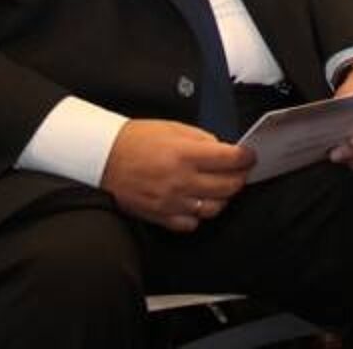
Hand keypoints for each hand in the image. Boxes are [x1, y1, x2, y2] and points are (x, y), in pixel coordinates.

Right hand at [100, 119, 254, 232]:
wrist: (102, 157)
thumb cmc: (136, 140)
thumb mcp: (173, 128)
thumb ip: (201, 139)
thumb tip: (222, 151)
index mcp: (185, 154)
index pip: (230, 160)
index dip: (246, 158)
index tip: (250, 157)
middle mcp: (181, 180)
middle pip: (228, 186)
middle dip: (240, 178)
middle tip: (240, 172)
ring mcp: (171, 201)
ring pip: (213, 208)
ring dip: (223, 198)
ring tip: (221, 188)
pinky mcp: (159, 216)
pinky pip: (191, 223)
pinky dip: (199, 215)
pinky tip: (197, 202)